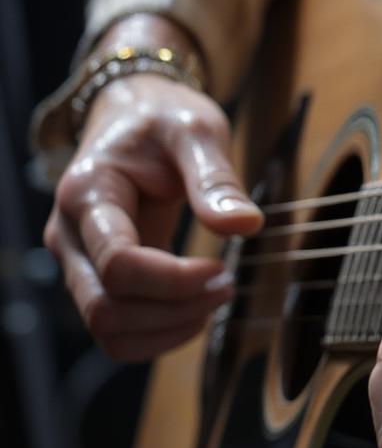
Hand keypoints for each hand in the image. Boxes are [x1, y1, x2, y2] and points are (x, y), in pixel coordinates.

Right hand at [44, 24, 261, 361]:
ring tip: (216, 299)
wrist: (136, 113)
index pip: (118, 264)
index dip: (174, 281)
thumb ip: (216, 179)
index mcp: (87, 193)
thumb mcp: (197, 131)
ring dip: (166, 329)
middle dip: (174, 310)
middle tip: (227, 286)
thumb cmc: (165, 118)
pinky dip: (156, 335)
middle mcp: (68, 234)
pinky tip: (196, 311)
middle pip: (106, 308)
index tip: (223, 270)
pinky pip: (116, 328)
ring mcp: (79, 259)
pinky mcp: (97, 275)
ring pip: (107, 328)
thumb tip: (246, 226)